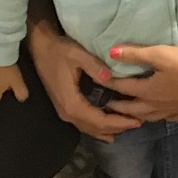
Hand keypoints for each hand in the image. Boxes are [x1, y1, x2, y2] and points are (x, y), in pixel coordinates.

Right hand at [27, 23, 139, 138]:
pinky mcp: (64, 107)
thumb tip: (110, 78)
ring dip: (108, 129)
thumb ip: (94, 66)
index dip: (118, 123)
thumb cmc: (59, 50)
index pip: (99, 121)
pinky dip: (98, 127)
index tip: (137, 121)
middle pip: (95, 128)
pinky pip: (84, 123)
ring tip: (127, 127)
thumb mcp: (78, 54)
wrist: (40, 47)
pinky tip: (107, 130)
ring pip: (89, 128)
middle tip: (138, 124)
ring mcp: (64, 112)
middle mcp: (67, 113)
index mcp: (72, 103)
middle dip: (117, 128)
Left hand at [98, 43, 177, 124]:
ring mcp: (169, 111)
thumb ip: (135, 54)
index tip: (98, 81)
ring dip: (135, 115)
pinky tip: (158, 114)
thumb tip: (111, 52)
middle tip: (107, 104)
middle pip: (131, 108)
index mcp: (147, 92)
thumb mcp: (159, 55)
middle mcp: (154, 105)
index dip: (109, 84)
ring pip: (147, 117)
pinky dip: (156, 116)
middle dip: (117, 106)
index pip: (122, 88)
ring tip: (129, 113)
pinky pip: (164, 118)